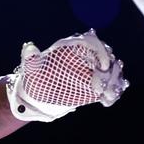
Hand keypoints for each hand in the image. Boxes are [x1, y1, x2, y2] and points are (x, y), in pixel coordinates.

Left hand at [7, 29, 127, 120]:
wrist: (39, 95)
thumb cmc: (35, 78)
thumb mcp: (32, 69)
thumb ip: (31, 59)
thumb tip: (29, 47)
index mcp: (73, 47)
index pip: (92, 42)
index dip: (101, 51)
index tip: (103, 64)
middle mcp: (87, 56)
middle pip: (108, 56)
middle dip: (110, 70)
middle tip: (97, 87)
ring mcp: (94, 71)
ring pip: (113, 71)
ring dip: (114, 81)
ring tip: (105, 95)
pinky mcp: (98, 86)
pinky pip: (111, 87)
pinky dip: (113, 93)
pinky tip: (106, 101)